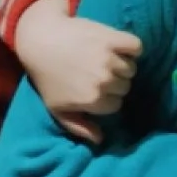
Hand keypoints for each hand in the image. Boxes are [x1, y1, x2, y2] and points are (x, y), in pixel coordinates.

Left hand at [15, 0, 143, 143]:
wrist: (40, 40)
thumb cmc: (47, 77)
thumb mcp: (57, 109)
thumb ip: (79, 127)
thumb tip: (100, 139)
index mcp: (92, 100)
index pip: (117, 104)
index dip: (107, 97)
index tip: (97, 89)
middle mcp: (104, 80)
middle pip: (125, 86)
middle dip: (115, 82)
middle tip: (100, 73)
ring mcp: (109, 57)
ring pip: (131, 68)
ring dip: (123, 65)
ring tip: (108, 60)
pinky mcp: (112, 37)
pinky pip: (136, 46)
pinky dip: (132, 47)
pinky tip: (121, 47)